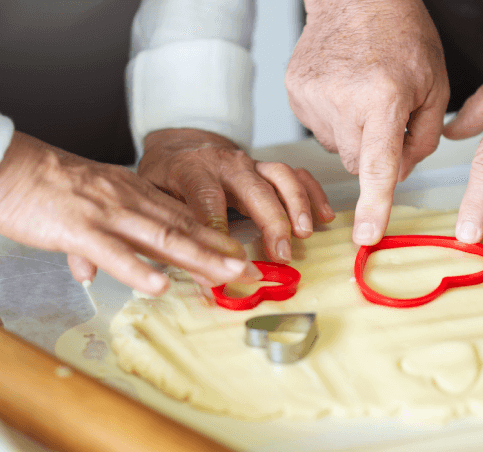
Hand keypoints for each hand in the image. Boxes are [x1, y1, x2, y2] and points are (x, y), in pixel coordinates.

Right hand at [0, 132, 261, 294]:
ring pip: (163, 239)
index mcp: (137, 196)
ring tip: (229, 275)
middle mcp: (132, 203)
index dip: (217, 240)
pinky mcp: (80, 229)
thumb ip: (105, 236)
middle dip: (223, 252)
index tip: (243, 258)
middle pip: (187, 230)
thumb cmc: (49, 188)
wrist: (10, 164)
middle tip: (253, 272)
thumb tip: (98, 271)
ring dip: (200, 258)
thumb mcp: (93, 205)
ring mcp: (109, 215)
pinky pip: (114, 252)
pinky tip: (161, 286)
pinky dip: (139, 270)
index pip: (186, 220)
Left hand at [138, 128, 334, 262]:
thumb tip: (189, 270)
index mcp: (192, 170)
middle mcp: (227, 164)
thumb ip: (172, 229)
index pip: (206, 197)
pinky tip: (325, 216)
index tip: (230, 257)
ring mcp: (252, 164)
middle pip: (254, 188)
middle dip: (271, 221)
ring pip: (281, 177)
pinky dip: (313, 194)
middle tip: (282, 252)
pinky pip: (297, 175)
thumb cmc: (168, 179)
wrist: (182, 147)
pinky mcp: (269, 168)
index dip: (219, 226)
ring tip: (305, 234)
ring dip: (297, 205)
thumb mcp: (156, 200)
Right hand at [286, 0, 448, 245]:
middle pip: (359, 164)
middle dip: (375, 153)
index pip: (378, 165)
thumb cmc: (402, 35)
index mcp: (384, 95)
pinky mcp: (295, 94)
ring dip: (355, 135)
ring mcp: (312, 97)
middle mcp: (343, 99)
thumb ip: (423, 140)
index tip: (366, 237)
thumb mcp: (435, 85)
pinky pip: (320, 130)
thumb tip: (397, 177)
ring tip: (363, 94)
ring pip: (339, 149)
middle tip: (386, 116)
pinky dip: (335, 121)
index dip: (375, 205)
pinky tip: (343, 92)